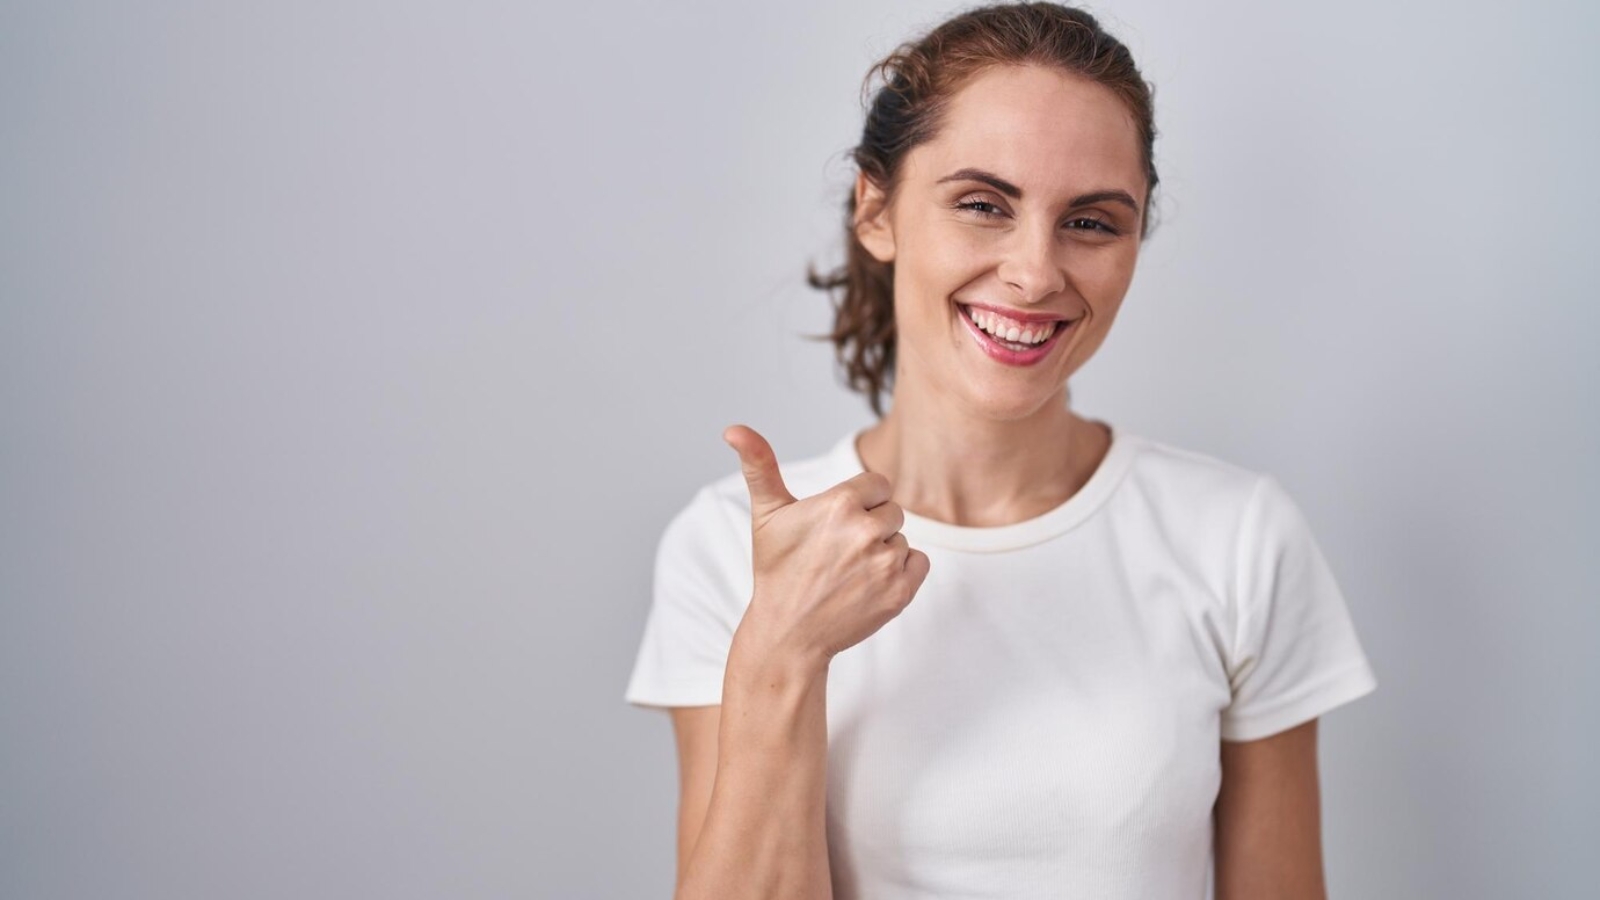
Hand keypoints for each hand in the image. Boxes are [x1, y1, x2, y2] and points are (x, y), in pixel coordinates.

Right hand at [722, 424, 930, 663]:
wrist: (788, 633)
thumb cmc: (777, 570)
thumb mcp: (766, 515)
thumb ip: (759, 465)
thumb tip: (732, 428)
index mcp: (839, 504)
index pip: (878, 485)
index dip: (859, 502)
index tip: (837, 524)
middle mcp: (866, 530)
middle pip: (892, 511)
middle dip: (871, 526)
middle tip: (838, 552)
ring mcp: (886, 563)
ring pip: (902, 538)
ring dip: (882, 552)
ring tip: (849, 571)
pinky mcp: (901, 592)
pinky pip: (919, 563)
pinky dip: (901, 573)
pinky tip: (869, 584)